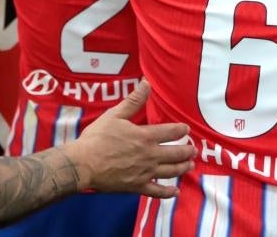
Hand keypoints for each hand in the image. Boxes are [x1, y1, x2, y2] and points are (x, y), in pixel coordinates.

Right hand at [65, 80, 194, 195]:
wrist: (83, 164)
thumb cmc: (97, 138)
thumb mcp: (114, 115)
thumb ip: (133, 101)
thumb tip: (146, 83)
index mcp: (145, 137)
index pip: (170, 132)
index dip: (181, 130)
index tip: (186, 130)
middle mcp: (149, 155)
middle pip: (175, 153)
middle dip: (187, 151)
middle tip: (193, 150)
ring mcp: (145, 173)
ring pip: (171, 171)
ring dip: (183, 168)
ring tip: (190, 165)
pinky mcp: (137, 187)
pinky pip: (157, 191)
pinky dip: (168, 193)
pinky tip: (175, 192)